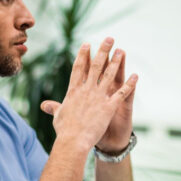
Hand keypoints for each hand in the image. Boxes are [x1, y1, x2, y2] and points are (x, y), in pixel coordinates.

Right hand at [40, 38, 137, 153]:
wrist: (73, 141)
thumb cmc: (64, 131)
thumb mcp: (58, 116)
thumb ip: (54, 108)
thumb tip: (44, 105)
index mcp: (74, 91)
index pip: (79, 68)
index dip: (83, 55)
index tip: (87, 44)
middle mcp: (86, 90)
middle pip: (95, 66)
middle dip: (103, 51)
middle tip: (109, 39)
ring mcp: (98, 97)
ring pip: (109, 75)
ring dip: (117, 62)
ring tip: (122, 51)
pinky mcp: (109, 107)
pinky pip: (122, 93)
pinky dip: (130, 84)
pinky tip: (136, 76)